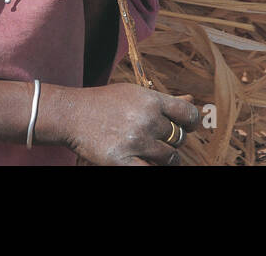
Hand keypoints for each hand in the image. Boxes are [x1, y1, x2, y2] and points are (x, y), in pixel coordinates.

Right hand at [59, 84, 200, 165]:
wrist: (72, 114)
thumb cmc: (106, 103)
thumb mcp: (135, 95)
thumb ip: (165, 101)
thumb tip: (193, 100)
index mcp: (151, 100)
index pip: (188, 114)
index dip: (191, 123)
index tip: (186, 126)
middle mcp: (146, 119)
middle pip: (179, 138)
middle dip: (172, 141)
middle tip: (157, 139)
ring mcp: (135, 141)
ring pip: (169, 158)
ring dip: (164, 158)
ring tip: (150, 153)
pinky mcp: (121, 160)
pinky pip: (149, 171)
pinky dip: (150, 167)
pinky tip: (144, 161)